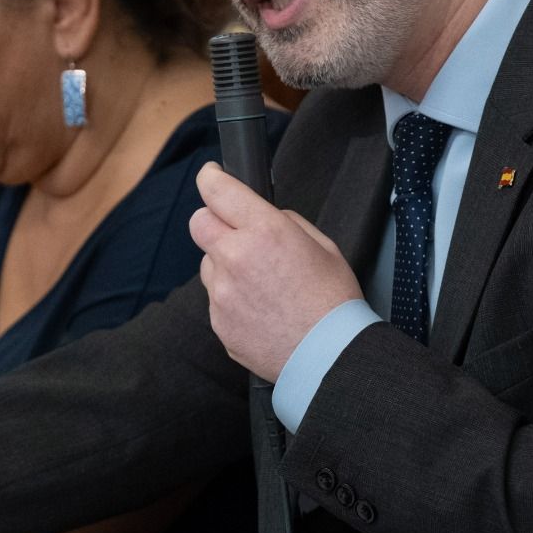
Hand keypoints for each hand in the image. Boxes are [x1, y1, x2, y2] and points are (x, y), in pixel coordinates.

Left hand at [188, 161, 361, 380]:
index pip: (218, 190)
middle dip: (214, 221)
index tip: (212, 176)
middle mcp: (235, 257)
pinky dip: (232, 298)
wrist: (328, 356)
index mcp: (264, 231)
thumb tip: (265, 217)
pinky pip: (216, 298)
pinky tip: (261, 309)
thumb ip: (285, 222)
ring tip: (260, 283)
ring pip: (208, 263)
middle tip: (236, 231)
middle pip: (199, 223)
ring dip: (225, 264)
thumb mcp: (322, 244)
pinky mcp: (219, 321)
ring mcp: (222, 293)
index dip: (211, 178)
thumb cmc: (333, 301)